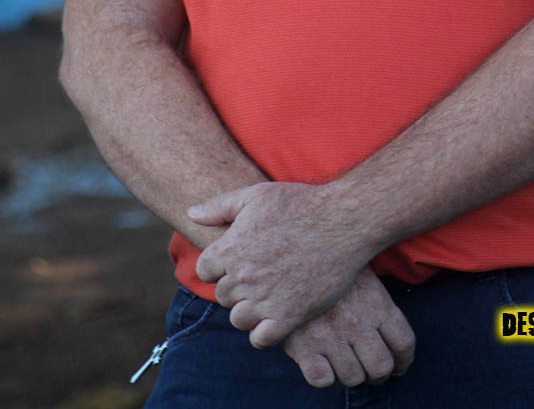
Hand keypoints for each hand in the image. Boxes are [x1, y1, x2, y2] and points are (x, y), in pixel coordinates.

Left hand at [189, 181, 371, 345]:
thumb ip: (220, 206)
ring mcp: (265, 298)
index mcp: (232, 248)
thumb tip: (191, 214)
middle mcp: (244, 277)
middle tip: (258, 275)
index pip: (204, 270)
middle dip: (236, 287)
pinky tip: (277, 314)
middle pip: (222, 295)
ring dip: (249, 309)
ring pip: (238, 319)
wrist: (343, 221)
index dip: (219, 266)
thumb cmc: (300, 204)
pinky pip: (261, 338)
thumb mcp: (256, 195)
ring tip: (267, 294)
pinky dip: (264, 331)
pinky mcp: (288, 315)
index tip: (238, 261)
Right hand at [283, 266, 415, 387]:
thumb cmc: (328, 258)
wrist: (288, 252)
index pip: (403, 343)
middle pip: (381, 367)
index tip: (398, 365)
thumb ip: (377, 297)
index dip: (404, 360)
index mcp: (376, 303)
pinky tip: (322, 363)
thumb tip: (390, 324)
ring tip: (345, 363)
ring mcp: (331, 336)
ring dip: (351, 375)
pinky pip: (322, 379)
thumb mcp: (361, 268)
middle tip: (371, 371)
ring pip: (353, 377)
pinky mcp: (303, 346)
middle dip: (379, 374)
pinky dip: (324, 376)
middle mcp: (357, 323)